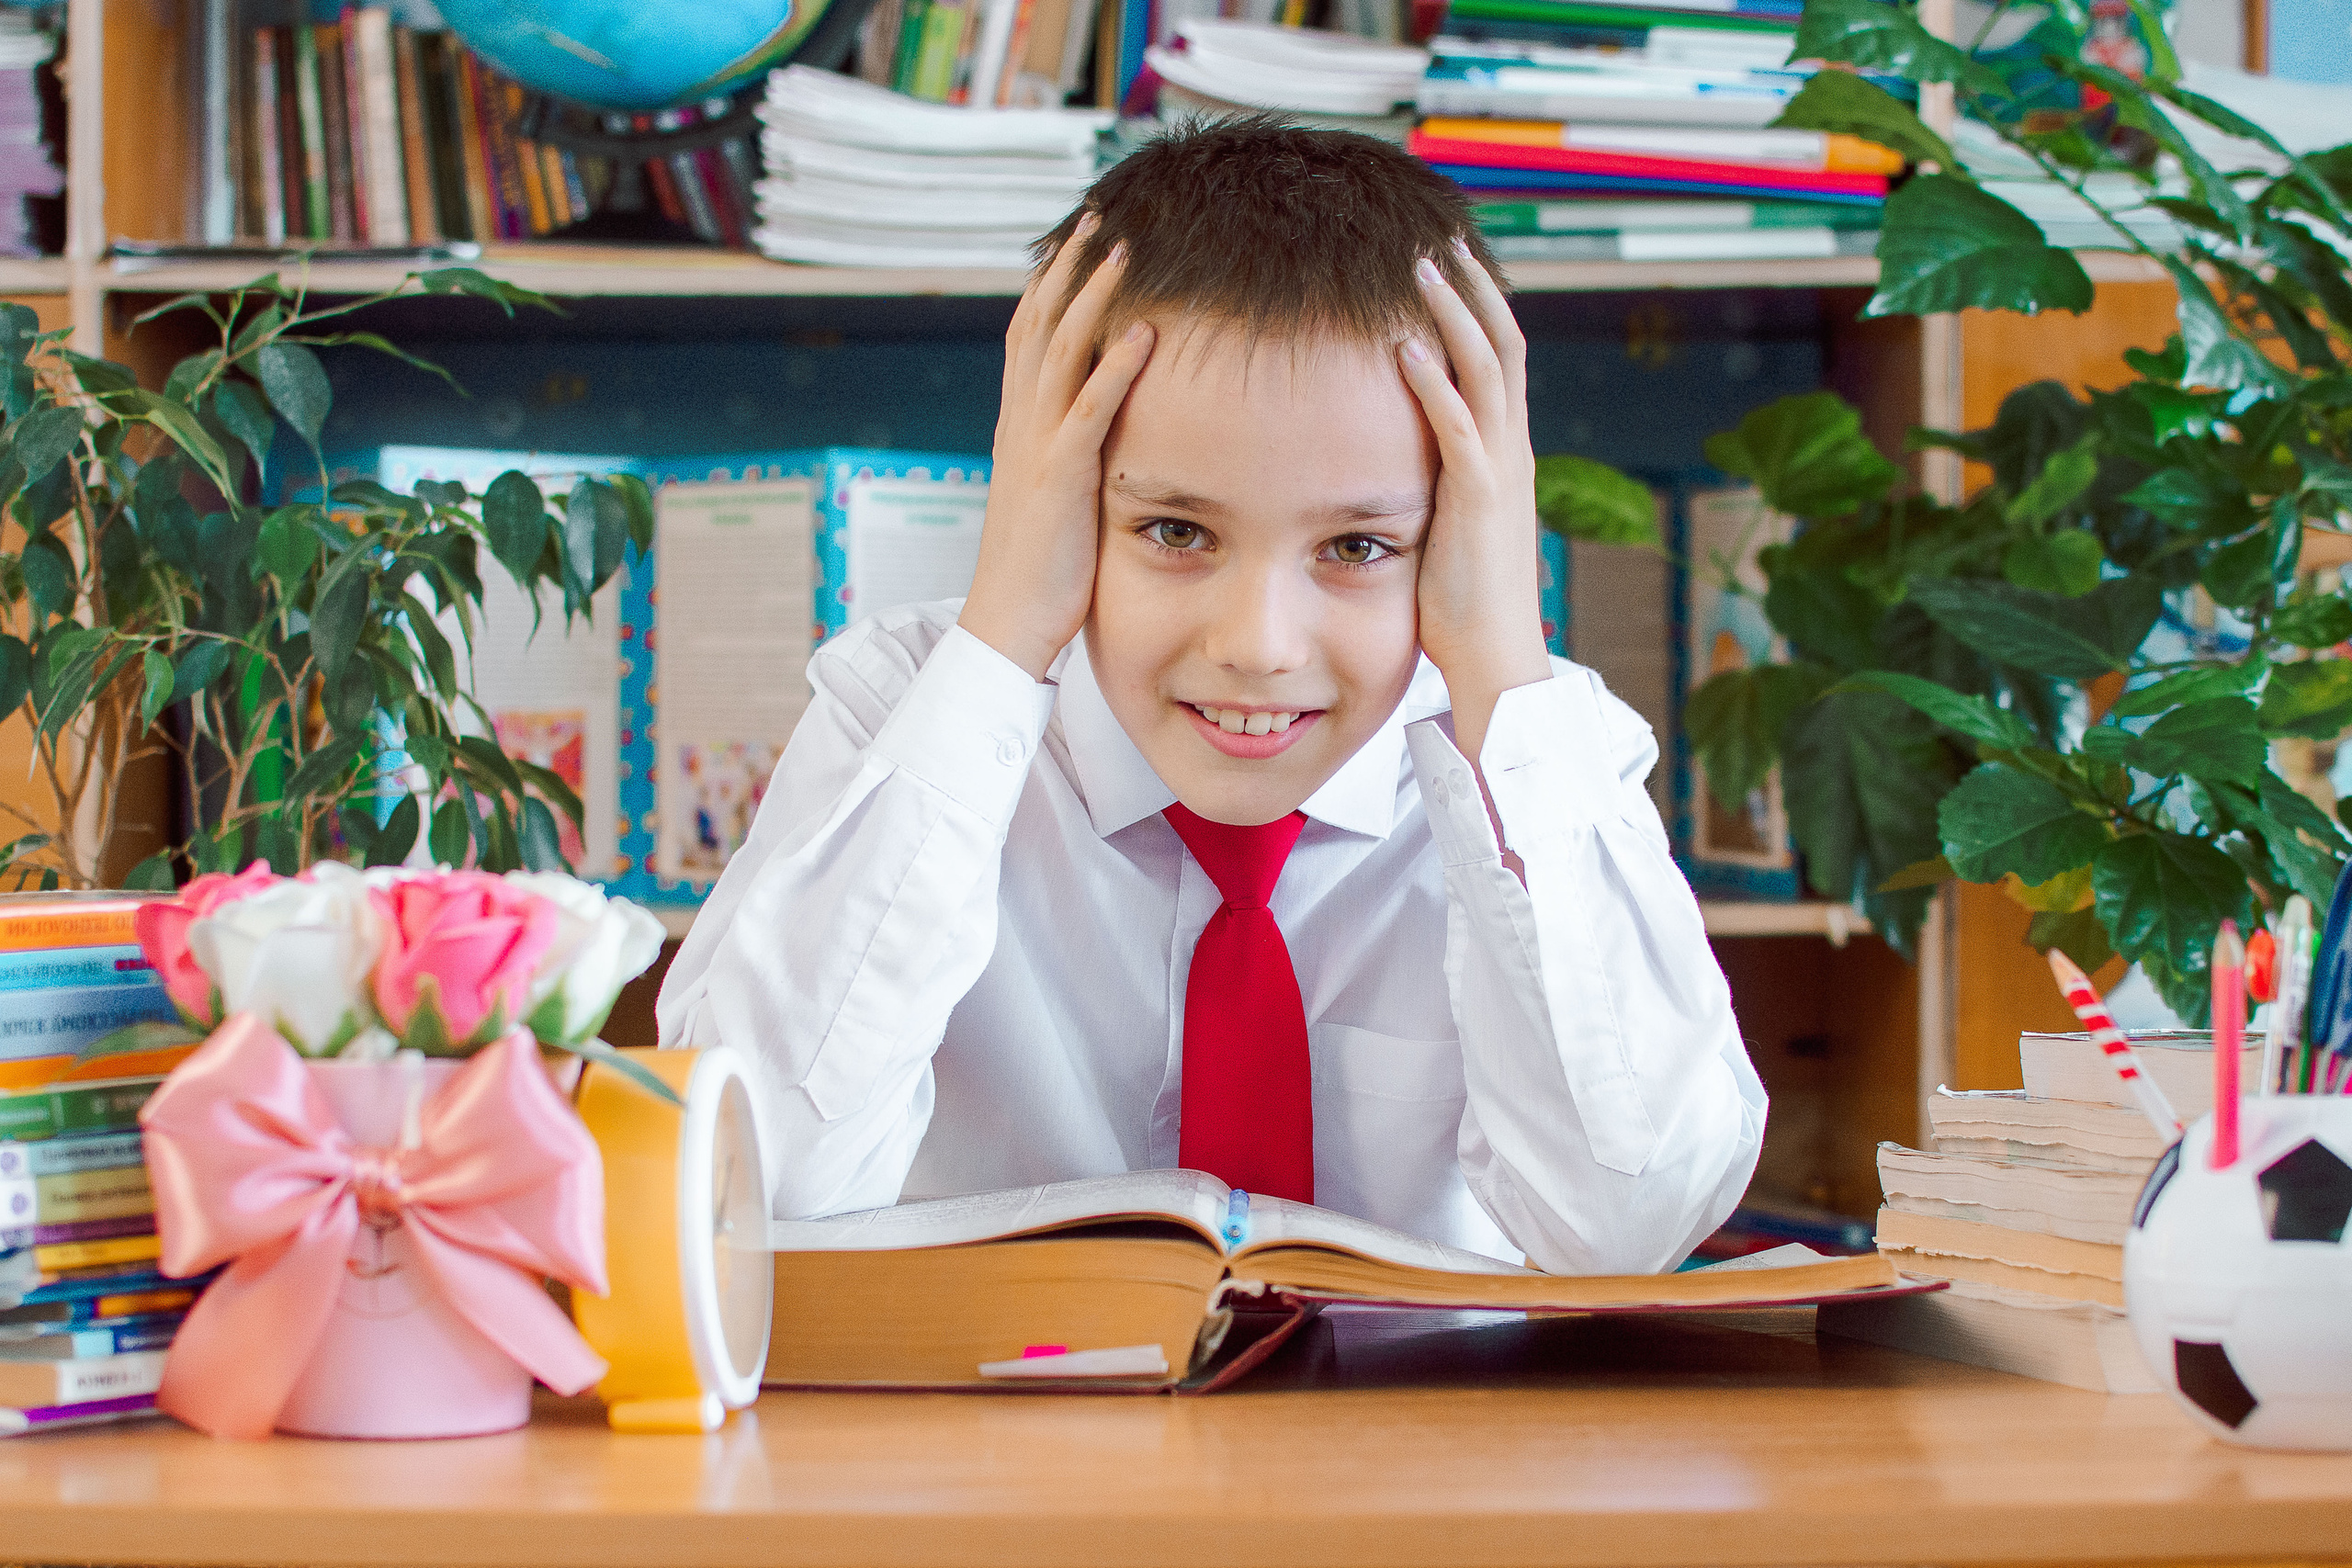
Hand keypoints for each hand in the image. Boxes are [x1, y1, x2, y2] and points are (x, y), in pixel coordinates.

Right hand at [958, 217, 1157, 681]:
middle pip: (1040, 324)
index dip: (1051, 284)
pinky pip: (1089, 411)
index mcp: (1019, 425)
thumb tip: (1100, 431)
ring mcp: (1038, 446)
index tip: (1076, 240)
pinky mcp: (1061, 478)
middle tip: (1097, 215)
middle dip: (1068, 267)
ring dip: (1092, 297)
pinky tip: (1142, 332)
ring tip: (1122, 248)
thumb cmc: (1041, 568)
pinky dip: (1115, 368)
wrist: (1007, 621)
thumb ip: (1071, 453)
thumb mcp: (1055, 494)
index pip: (1029, 336)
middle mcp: (1021, 423)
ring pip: (1061, 351)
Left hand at [1396, 242, 1554, 764]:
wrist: (1498, 659)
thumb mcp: (1449, 526)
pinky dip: (1434, 382)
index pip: (1498, 362)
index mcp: (1506, 455)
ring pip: (1485, 370)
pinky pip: (1458, 427)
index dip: (1477, 309)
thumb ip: (1435, 485)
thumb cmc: (1464, 605)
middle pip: (1500, 345)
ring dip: (1452, 313)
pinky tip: (1407, 346)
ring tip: (1420, 266)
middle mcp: (1512, 451)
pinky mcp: (1478, 501)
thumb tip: (1398, 461)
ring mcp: (1500, 471)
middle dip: (1470, 287)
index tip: (1449, 266)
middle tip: (1438, 237)